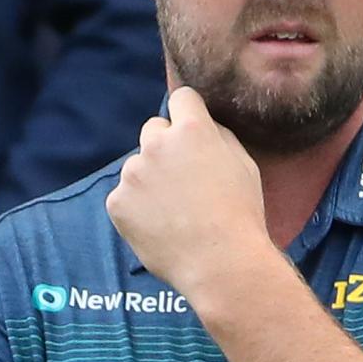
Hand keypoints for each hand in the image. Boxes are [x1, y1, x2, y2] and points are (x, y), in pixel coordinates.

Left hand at [105, 88, 275, 304]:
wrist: (220, 263)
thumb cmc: (241, 215)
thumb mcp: (245, 166)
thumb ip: (220, 138)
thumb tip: (204, 126)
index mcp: (192, 130)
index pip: (182, 98)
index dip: (189, 114)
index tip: (192, 131)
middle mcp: (156, 144)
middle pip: (154, 130)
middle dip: (166, 147)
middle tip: (184, 180)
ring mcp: (132, 173)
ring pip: (138, 167)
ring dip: (151, 181)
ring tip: (174, 213)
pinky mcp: (117, 202)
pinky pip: (126, 197)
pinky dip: (138, 209)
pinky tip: (160, 227)